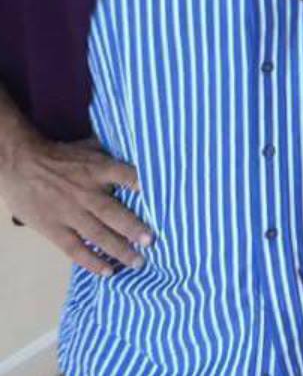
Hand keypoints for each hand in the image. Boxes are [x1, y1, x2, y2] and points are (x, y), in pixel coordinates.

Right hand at [0, 137, 151, 275]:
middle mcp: (87, 192)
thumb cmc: (62, 155)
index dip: (145, 187)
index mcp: (99, 170)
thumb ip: (114, 153)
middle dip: (134, 228)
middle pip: (114, 213)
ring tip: (138, 262)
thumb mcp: (90, 146)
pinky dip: (91, 261)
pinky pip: (75, 248)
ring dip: (119, 250)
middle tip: (152, 242)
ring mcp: (70, 213)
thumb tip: (143, 152)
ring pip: (98, 235)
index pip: (127, 176)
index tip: (165, 197)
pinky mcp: (54, 228)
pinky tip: (107, 271)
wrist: (21, 164)